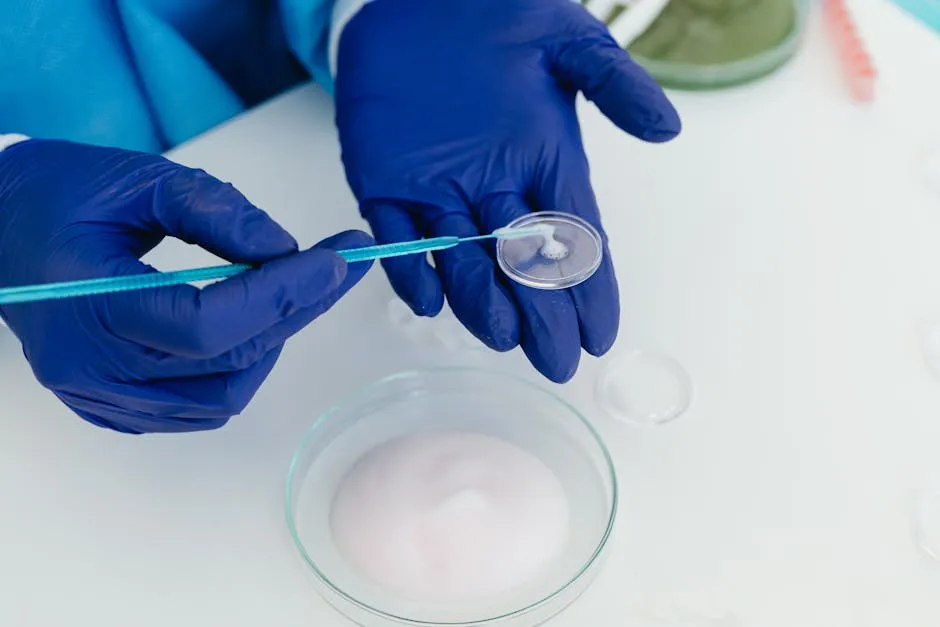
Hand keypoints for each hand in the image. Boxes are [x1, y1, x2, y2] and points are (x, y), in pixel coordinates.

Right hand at [0, 140, 372, 432]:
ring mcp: (97, 395)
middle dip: (293, 311)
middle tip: (335, 268)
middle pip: (225, 361)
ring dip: (268, 347)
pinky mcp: (109, 407)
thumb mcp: (139, 178)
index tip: (334, 260)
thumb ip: (215, 208)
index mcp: (85, 305)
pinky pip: (195, 410)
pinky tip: (248, 328)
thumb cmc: (61, 194)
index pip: (208, 324)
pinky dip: (235, 370)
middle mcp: (90, 368)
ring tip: (287, 294)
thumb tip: (285, 248)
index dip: (281, 294)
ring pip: (220, 397)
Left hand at [336, 0, 679, 381]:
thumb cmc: (496, 12)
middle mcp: (494, 187)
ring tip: (502, 335)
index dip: (589, 289)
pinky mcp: (382, 180)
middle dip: (542, 313)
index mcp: (542, 162)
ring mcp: (437, 188)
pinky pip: (396, 234)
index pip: (573, 237)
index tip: (602, 336)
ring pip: (462, 259)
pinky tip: (427, 299)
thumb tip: (667, 129)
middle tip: (557, 359)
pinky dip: (409, 265)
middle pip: (522, 264)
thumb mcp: (565, 40)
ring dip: (481, 299)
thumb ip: (612, 83)